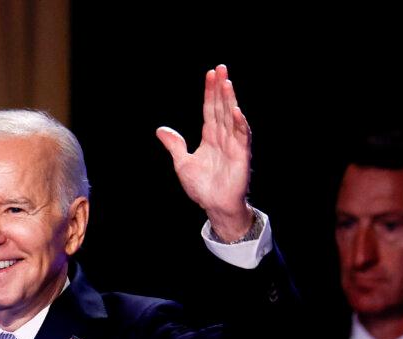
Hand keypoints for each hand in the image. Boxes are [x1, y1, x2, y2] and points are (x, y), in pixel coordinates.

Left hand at [157, 64, 252, 241]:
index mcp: (210, 137)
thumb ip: (175, 145)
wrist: (214, 205)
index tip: (210, 74)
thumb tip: (160, 129)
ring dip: (230, 101)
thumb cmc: (202, 187)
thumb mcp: (182, 163)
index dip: (210, 92)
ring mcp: (233, 145)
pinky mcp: (241, 156)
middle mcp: (223, 137)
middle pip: (222, 108)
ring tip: (227, 83)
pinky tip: (236, 112)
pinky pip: (241, 138)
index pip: (210, 109)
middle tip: (221, 68)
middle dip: (221, 89)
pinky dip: (239, 124)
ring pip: (232, 118)